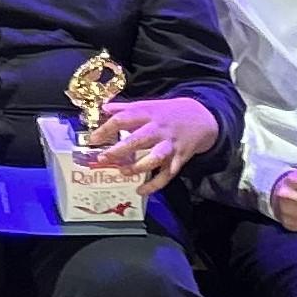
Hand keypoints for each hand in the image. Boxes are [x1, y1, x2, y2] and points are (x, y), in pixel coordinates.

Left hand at [84, 96, 217, 191]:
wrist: (203, 118)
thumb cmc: (168, 113)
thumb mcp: (148, 105)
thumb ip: (125, 108)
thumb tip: (103, 107)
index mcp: (148, 114)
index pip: (124, 119)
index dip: (107, 128)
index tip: (93, 139)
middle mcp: (159, 129)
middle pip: (139, 139)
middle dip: (121, 149)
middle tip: (103, 157)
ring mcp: (171, 145)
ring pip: (155, 158)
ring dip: (138, 167)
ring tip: (123, 172)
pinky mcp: (180, 158)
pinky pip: (167, 174)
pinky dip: (154, 185)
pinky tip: (140, 191)